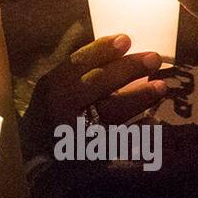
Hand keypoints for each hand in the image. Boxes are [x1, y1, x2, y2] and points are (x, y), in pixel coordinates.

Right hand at [26, 33, 166, 148]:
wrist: (36, 158)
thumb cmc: (48, 115)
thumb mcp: (52, 89)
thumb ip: (77, 73)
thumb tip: (116, 50)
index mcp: (53, 87)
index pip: (79, 62)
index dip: (103, 49)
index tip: (126, 39)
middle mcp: (62, 107)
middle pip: (99, 82)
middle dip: (129, 68)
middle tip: (154, 58)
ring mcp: (77, 131)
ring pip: (113, 110)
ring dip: (140, 97)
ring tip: (161, 86)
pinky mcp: (91, 153)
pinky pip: (121, 138)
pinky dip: (138, 130)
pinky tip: (153, 121)